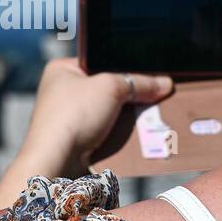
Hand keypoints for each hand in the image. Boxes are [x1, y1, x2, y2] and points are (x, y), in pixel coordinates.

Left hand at [25, 58, 174, 167]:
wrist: (57, 159)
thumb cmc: (75, 114)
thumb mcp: (111, 87)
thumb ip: (139, 83)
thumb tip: (164, 83)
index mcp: (62, 69)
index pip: (100, 61)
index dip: (125, 65)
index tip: (149, 71)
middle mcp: (61, 91)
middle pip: (106, 87)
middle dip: (128, 93)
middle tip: (154, 93)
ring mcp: (66, 116)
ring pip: (107, 111)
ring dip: (126, 115)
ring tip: (151, 113)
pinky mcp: (75, 138)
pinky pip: (104, 130)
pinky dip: (119, 132)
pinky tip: (136, 131)